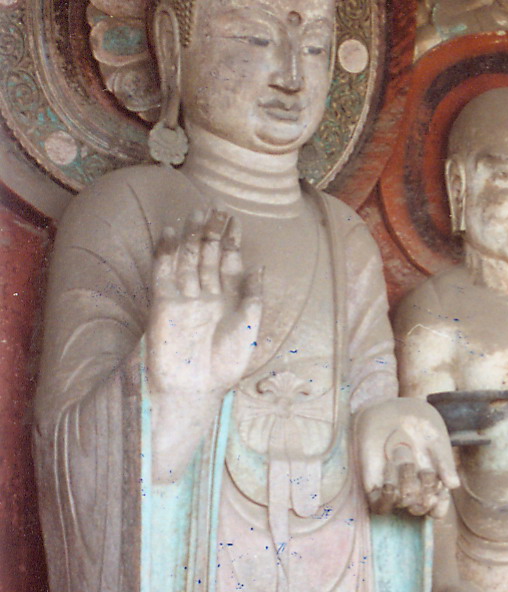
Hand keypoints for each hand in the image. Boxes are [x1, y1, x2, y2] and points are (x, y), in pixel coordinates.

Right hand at [147, 211, 261, 401]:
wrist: (195, 385)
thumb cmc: (226, 363)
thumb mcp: (250, 327)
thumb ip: (253, 296)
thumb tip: (259, 266)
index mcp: (229, 300)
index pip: (230, 262)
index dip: (232, 240)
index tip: (235, 218)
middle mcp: (207, 294)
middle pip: (208, 255)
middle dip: (212, 231)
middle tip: (216, 206)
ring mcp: (185, 296)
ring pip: (188, 258)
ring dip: (192, 235)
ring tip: (197, 211)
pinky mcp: (164, 301)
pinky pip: (164, 271)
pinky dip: (167, 251)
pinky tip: (171, 231)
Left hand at [357, 398, 457, 517]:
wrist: (391, 410)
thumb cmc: (419, 424)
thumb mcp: (436, 439)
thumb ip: (445, 461)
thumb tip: (454, 486)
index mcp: (431, 482)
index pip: (436, 509)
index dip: (438, 508)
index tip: (438, 496)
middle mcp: (413, 488)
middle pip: (420, 507)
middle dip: (424, 493)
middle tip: (426, 471)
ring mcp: (394, 487)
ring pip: (403, 502)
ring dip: (407, 483)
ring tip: (403, 456)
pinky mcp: (374, 485)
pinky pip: (380, 506)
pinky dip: (387, 497)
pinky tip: (390, 478)